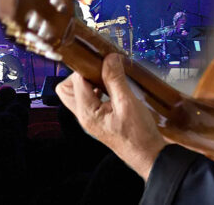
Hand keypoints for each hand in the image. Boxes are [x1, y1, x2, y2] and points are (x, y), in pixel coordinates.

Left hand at [57, 53, 167, 179]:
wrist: (147, 154)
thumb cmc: (138, 134)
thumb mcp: (128, 103)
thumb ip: (116, 79)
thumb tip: (109, 59)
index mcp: (87, 112)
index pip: (76, 81)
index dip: (88, 67)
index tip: (104, 61)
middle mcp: (83, 116)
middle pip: (66, 89)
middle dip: (80, 75)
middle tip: (100, 69)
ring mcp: (89, 119)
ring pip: (76, 94)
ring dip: (88, 82)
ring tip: (107, 77)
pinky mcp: (98, 120)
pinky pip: (88, 100)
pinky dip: (96, 90)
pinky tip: (112, 88)